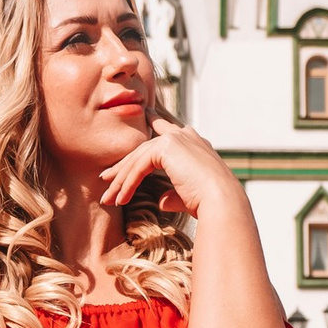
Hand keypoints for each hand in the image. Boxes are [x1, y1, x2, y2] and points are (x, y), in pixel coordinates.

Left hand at [97, 115, 241, 225]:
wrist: (221, 201)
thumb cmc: (209, 203)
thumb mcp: (187, 196)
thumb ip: (173, 194)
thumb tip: (160, 200)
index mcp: (194, 142)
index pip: (166, 133)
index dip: (151, 130)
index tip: (141, 124)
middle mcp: (185, 136)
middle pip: (144, 149)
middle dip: (123, 167)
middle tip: (106, 180)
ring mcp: (176, 138)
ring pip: (138, 159)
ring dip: (121, 180)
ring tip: (108, 197)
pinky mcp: (168, 147)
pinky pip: (139, 166)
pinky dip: (127, 183)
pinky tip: (120, 199)